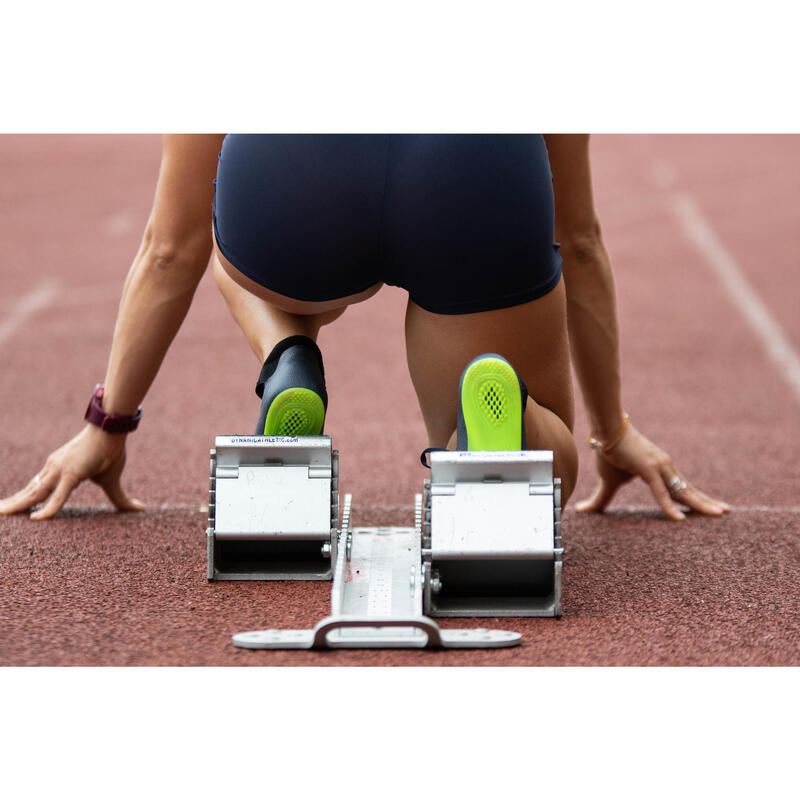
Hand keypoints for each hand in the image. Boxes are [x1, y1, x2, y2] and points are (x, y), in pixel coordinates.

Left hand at [0, 425, 142, 519]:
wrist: (113, 430)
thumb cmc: (112, 451)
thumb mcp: (112, 480)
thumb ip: (120, 499)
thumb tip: (140, 509)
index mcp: (60, 468)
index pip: (37, 487)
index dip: (25, 498)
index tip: (12, 507)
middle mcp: (54, 468)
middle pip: (29, 490)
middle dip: (13, 503)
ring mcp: (61, 470)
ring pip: (34, 493)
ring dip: (17, 506)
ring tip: (1, 515)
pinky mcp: (72, 473)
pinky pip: (58, 495)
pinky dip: (47, 508)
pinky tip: (36, 519)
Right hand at [575, 423, 729, 520]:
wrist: (603, 433)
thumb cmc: (608, 454)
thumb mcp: (608, 483)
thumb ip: (601, 499)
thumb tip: (581, 510)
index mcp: (660, 470)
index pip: (680, 487)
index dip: (696, 498)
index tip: (712, 507)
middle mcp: (664, 467)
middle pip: (688, 489)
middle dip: (707, 502)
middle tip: (725, 512)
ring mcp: (659, 467)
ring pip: (682, 491)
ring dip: (700, 504)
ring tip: (719, 514)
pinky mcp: (648, 469)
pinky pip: (661, 492)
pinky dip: (669, 506)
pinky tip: (679, 519)